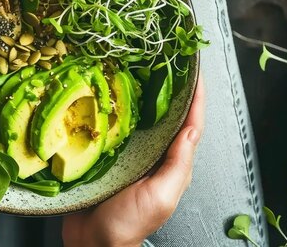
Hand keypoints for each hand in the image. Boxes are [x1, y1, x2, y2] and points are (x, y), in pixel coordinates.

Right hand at [62, 78, 204, 246]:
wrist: (91, 243)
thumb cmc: (127, 225)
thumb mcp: (160, 196)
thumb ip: (178, 165)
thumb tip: (192, 130)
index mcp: (171, 164)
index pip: (189, 124)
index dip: (195, 96)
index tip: (194, 69)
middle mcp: (153, 155)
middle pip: (166, 115)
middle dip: (168, 87)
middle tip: (165, 58)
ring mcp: (129, 154)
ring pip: (140, 117)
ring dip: (141, 93)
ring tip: (138, 67)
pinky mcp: (106, 155)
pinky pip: (113, 127)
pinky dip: (114, 108)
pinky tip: (107, 93)